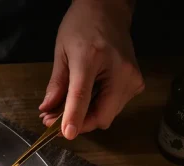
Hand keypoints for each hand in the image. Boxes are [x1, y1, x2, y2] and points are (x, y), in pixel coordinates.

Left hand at [39, 0, 144, 138]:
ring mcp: (132, 79)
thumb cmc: (82, 27)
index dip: (74, 117)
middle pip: (101, 115)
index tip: (67, 134)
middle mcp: (120, 71)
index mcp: (93, 58)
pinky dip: (97, 108)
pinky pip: (114, 107)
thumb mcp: (61, 53)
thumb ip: (56, 85)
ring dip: (86, 117)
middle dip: (78, 123)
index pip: (83, 95)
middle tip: (53, 120)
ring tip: (66, 106)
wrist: (109, 11)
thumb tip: (47, 110)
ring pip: (107, 115)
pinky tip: (86, 98)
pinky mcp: (137, 83)